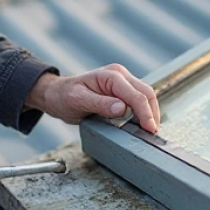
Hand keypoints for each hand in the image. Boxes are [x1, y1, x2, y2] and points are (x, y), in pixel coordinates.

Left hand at [26, 65, 159, 132]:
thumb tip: (122, 109)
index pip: (136, 95)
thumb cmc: (64, 96)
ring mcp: (123, 81)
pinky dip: (144, 111)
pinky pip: (139, 99)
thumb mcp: (78, 100)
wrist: (57, 94)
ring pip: (146, 96)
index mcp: (111, 75)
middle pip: (146, 93)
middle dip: (152, 114)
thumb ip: (100, 104)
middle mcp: (120, 75)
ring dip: (150, 113)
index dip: (145, 113)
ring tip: (150, 131)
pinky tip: (143, 124)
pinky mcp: (123, 90)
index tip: (149, 129)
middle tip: (152, 134)